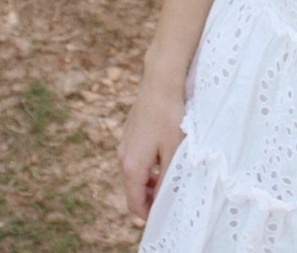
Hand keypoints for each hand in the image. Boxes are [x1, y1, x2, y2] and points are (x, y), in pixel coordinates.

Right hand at [118, 73, 185, 220]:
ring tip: (171, 176)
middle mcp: (123, 156)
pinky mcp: (130, 132)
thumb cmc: (169, 115)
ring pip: (136, 172)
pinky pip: (137, 157)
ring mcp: (125, 142)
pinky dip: (148, 164)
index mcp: (131, 165)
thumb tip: (162, 199)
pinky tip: (166, 155)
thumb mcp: (173, 151)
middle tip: (171, 197)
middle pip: (133, 188)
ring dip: (150, 180)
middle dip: (150, 197)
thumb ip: (167, 179)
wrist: (161, 82)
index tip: (165, 214)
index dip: (149, 214)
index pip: (134, 203)